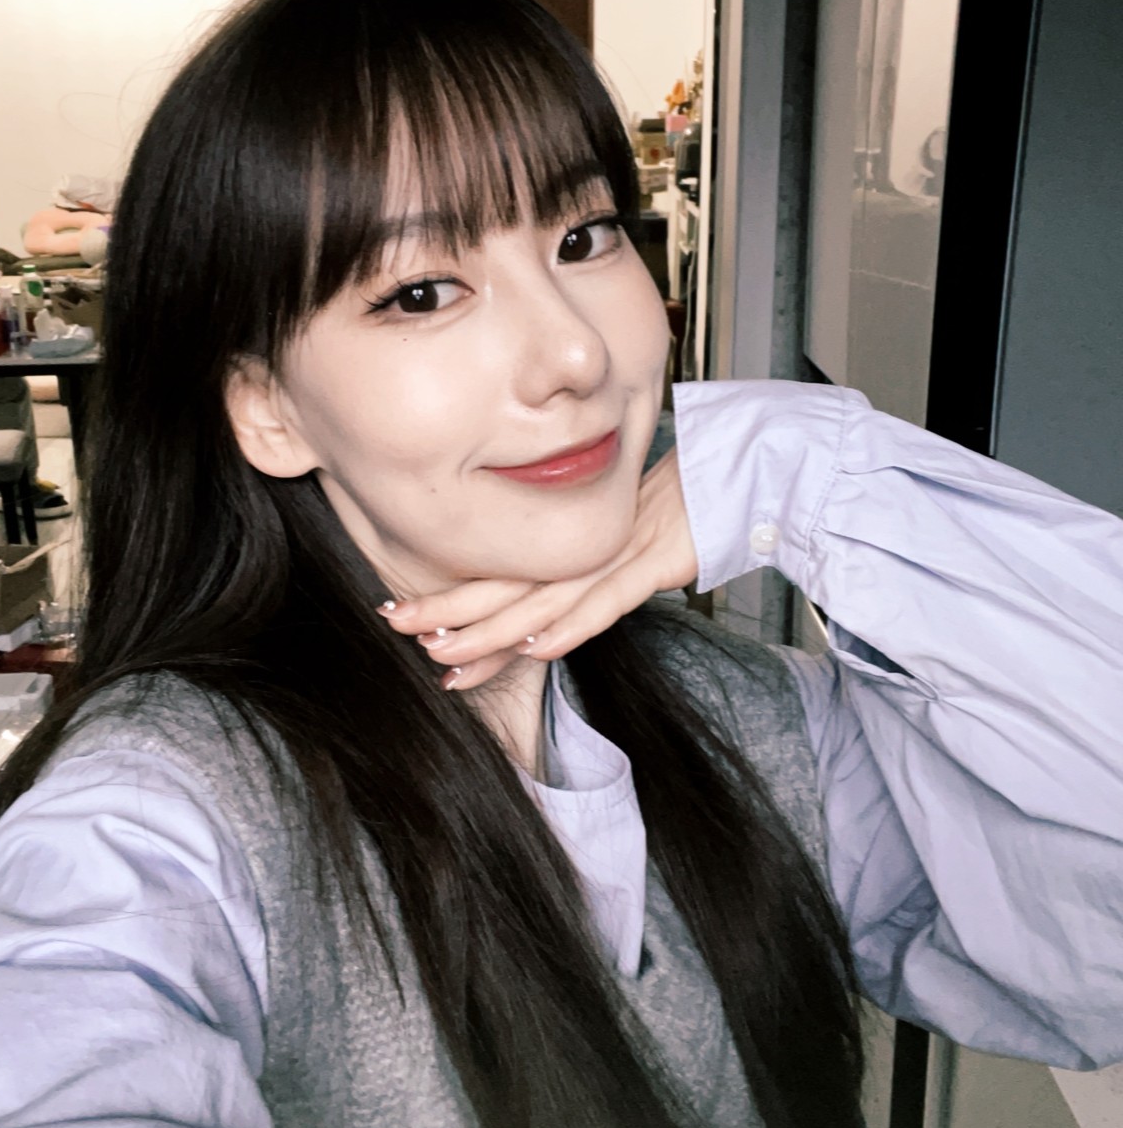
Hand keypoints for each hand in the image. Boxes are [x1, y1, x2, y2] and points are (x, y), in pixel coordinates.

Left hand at [377, 449, 698, 688]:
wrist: (732, 472)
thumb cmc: (676, 509)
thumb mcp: (617, 545)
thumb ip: (579, 577)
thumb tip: (536, 619)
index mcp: (567, 548)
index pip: (497, 579)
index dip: (449, 599)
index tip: (400, 615)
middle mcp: (580, 554)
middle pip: (504, 589)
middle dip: (446, 612)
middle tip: (395, 624)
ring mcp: (613, 559)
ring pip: (540, 602)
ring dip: (490, 632)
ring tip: (443, 654)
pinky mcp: (651, 564)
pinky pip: (604, 602)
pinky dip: (569, 627)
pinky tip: (535, 648)